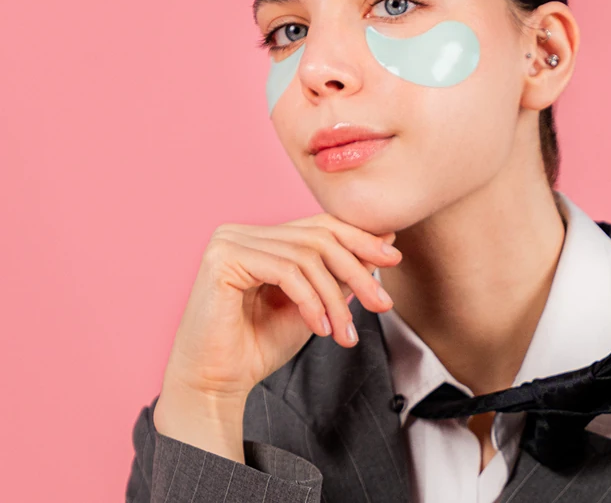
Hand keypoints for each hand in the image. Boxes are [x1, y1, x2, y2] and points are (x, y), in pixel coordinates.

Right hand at [153, 213, 401, 459]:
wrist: (217, 383)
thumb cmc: (259, 346)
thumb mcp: (314, 305)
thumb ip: (340, 274)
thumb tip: (385, 240)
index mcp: (262, 238)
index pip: (321, 226)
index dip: (360, 239)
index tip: (393, 259)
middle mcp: (243, 232)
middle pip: (319, 238)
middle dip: (357, 271)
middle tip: (382, 304)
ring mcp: (229, 241)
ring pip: (306, 257)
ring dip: (335, 299)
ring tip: (345, 334)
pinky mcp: (223, 259)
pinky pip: (285, 271)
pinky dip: (310, 301)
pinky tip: (320, 329)